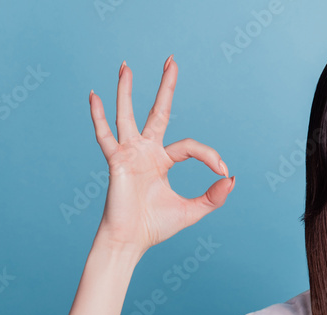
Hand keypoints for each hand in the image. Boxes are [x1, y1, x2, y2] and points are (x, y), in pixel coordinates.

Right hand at [88, 55, 234, 255]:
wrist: (131, 241)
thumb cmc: (156, 227)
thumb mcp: (192, 210)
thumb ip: (213, 197)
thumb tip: (232, 179)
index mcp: (163, 161)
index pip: (190, 146)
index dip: (209, 155)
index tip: (222, 169)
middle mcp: (146, 151)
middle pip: (158, 112)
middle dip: (166, 87)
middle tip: (172, 61)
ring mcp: (129, 153)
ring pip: (128, 115)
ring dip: (126, 90)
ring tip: (126, 66)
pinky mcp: (116, 161)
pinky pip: (105, 136)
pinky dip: (98, 117)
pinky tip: (94, 96)